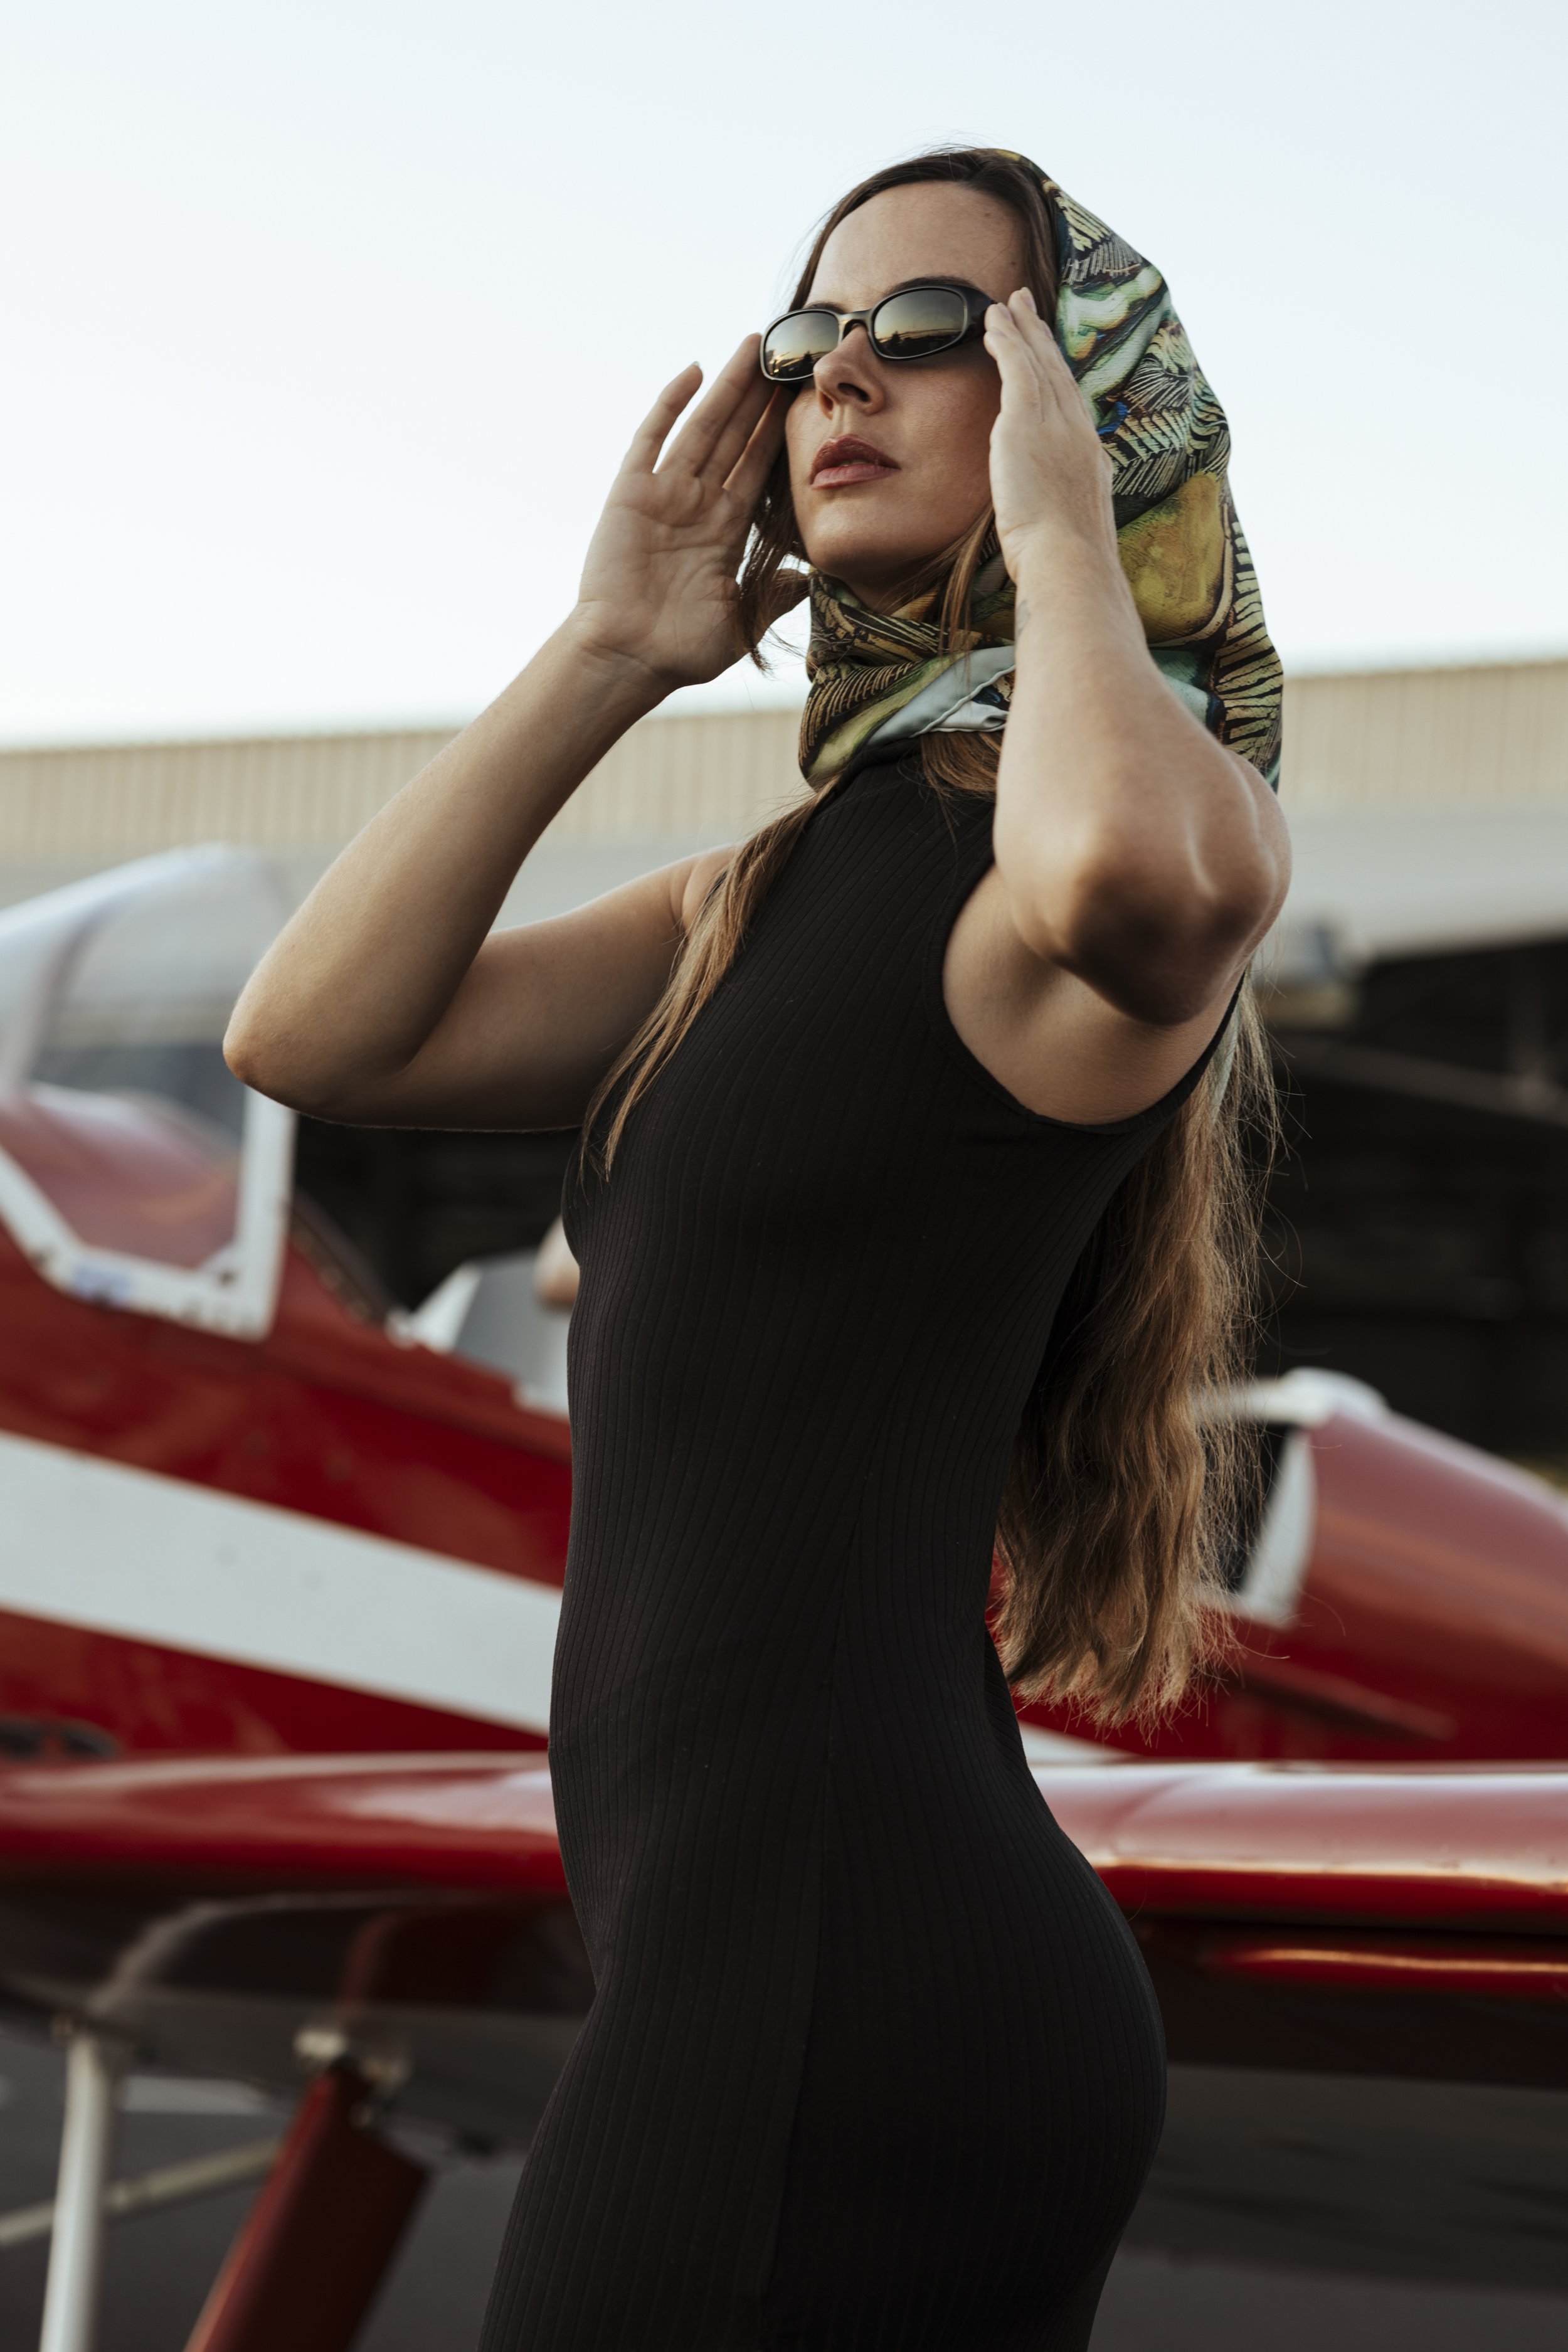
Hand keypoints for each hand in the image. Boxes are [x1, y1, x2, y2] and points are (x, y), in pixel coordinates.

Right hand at [570, 338, 801, 691]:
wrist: (628, 658)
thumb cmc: (680, 650)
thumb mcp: (742, 622)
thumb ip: (775, 595)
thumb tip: (810, 578)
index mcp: (725, 530)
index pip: (759, 467)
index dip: (779, 432)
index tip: (803, 397)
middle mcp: (697, 504)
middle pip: (736, 436)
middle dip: (760, 396)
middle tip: (787, 353)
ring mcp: (664, 494)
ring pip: (703, 426)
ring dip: (728, 386)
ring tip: (755, 346)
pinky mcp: (631, 493)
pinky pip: (652, 439)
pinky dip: (670, 404)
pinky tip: (693, 371)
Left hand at [982, 289, 1122, 597]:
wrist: (1070, 562)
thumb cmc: (1066, 564)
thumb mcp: (1068, 535)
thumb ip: (1058, 517)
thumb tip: (1049, 531)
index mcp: (1088, 460)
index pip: (1070, 406)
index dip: (1057, 375)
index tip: (1047, 354)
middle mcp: (1078, 434)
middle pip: (1058, 374)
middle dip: (1042, 339)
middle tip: (1028, 307)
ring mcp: (1057, 426)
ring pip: (1038, 364)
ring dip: (1022, 329)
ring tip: (1006, 303)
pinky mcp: (1028, 423)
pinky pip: (1017, 369)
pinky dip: (1007, 342)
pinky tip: (992, 322)